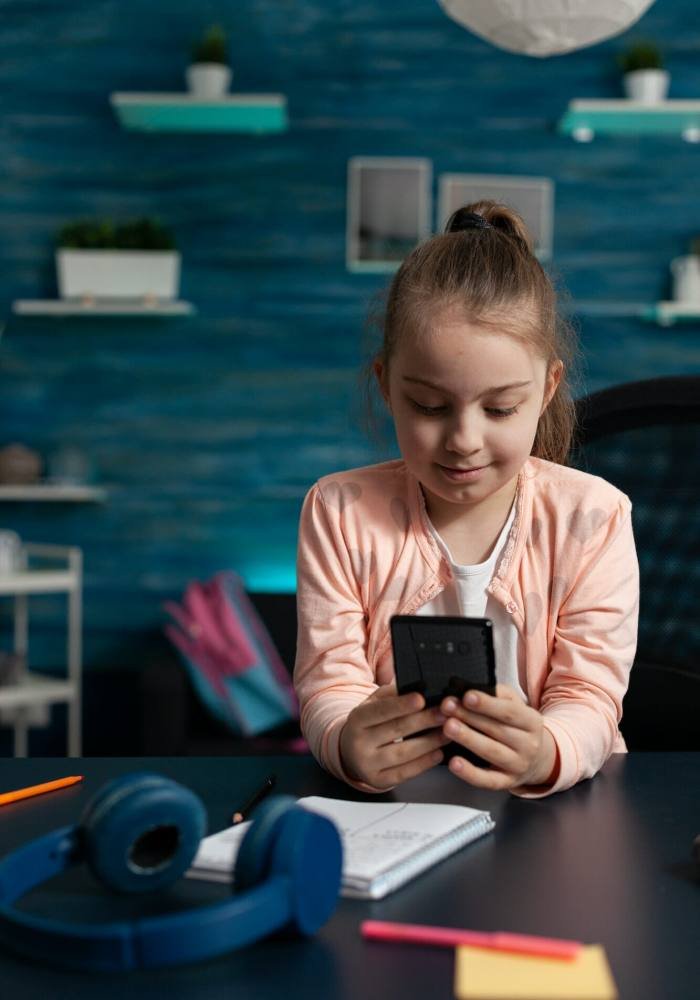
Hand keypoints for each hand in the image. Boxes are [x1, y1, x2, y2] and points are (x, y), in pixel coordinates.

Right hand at [339, 682, 449, 789]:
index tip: (421, 698)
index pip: (380, 710)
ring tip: (448, 733)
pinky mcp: (379, 781)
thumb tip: (416, 686)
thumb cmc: (369, 724)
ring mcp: (368, 765)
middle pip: (395, 730)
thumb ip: (391, 695)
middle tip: (445, 714)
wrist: (350, 753)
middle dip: (423, 721)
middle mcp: (359, 743)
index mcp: (357, 719)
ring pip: (402, 753)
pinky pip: (405, 773)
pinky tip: (438, 753)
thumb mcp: (372, 704)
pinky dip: (424, 763)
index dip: (402, 705)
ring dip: (429, 743)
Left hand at [441, 684, 558, 790]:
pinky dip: (470, 773)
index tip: (467, 696)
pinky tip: (454, 763)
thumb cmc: (518, 727)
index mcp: (532, 721)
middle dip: (469, 717)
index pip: (509, 711)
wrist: (539, 759)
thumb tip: (471, 685)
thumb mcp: (516, 706)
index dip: (487, 703)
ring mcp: (518, 765)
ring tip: (448, 727)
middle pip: (497, 730)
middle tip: (447, 707)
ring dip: (468, 739)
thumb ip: (498, 694)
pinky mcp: (506, 782)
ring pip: (492, 752)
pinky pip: (487, 780)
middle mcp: (529, 745)